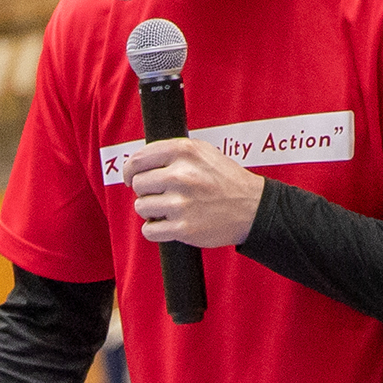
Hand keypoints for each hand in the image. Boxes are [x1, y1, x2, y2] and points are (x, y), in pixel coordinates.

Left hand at [122, 138, 264, 248]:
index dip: (130, 170)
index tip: (130, 178)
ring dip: (150, 211)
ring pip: (141, 207)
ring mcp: (181, 203)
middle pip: (138, 184)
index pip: (139, 159)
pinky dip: (155, 230)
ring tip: (168, 210)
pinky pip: (149, 230)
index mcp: (184, 152)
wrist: (252, 208)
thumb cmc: (225, 180)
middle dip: (145, 191)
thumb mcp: (203, 153)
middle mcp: (181, 175)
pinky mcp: (183, 229)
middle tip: (160, 195)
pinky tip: (168, 225)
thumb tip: (138, 162)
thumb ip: (173, 153)